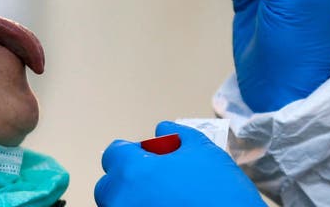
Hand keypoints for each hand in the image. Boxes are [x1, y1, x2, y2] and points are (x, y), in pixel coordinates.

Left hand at [94, 122, 264, 206]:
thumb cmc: (220, 193)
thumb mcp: (204, 151)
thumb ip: (178, 135)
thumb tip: (163, 130)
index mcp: (134, 171)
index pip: (114, 153)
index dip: (133, 151)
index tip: (147, 156)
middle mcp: (122, 200)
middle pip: (109, 185)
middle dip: (128, 179)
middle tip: (157, 179)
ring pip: (118, 205)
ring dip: (134, 198)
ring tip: (165, 197)